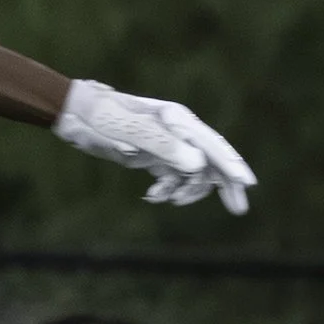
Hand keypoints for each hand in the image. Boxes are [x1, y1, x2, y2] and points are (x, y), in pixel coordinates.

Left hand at [54, 79, 255, 216]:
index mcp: (177, 120)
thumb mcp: (131, 133)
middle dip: (225, 183)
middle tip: (238, 208)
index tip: (248, 184)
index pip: (212, 145)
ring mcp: (166, 144)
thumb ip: (165, 147)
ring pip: (193, 172)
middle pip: (211, 159)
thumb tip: (199, 166)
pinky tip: (153, 197)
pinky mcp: (154, 156)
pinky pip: (173, 177)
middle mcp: (177, 131)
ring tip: (167, 200)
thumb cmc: (102, 118)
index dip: (231, 165)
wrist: (76, 114)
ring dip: (187, 191)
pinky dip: (168, 190)